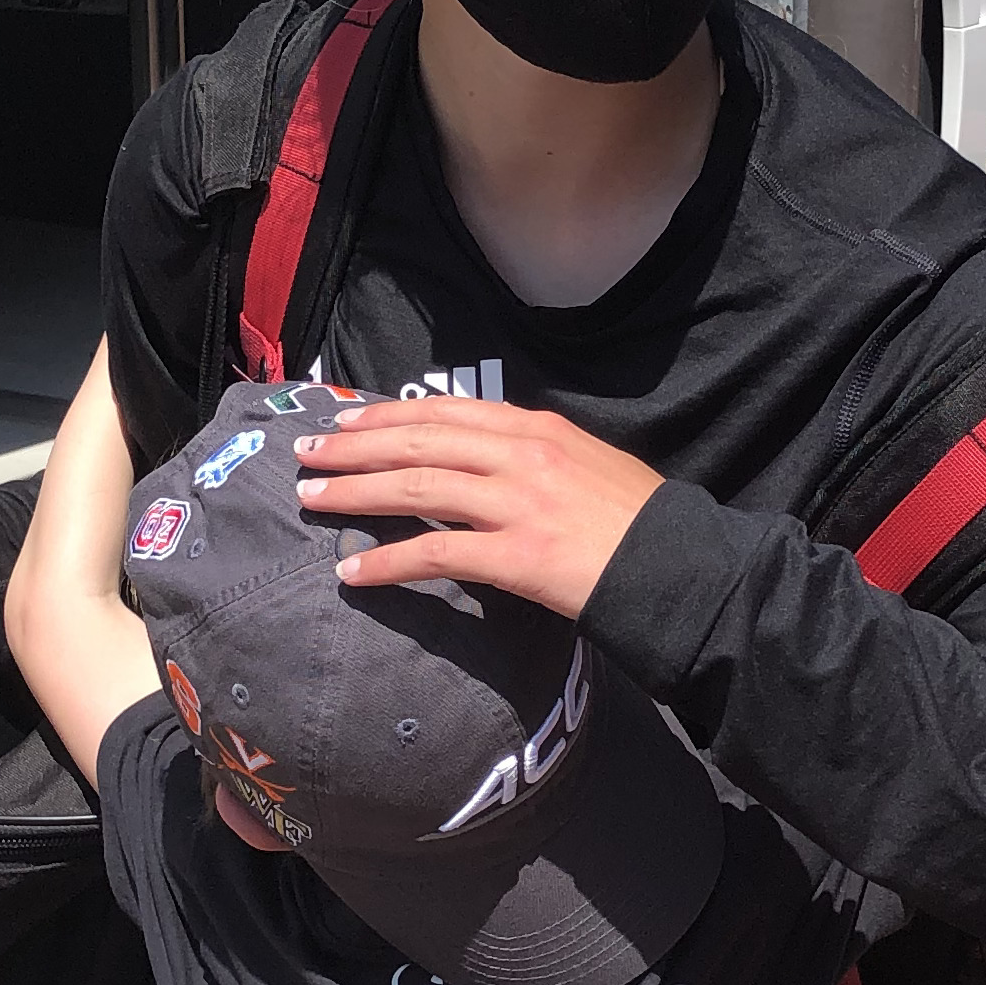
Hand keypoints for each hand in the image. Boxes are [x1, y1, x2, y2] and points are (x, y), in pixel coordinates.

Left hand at [289, 397, 663, 618]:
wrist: (680, 564)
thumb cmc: (636, 520)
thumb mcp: (585, 464)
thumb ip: (534, 456)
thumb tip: (486, 463)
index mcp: (537, 429)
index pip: (446, 411)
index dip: (388, 415)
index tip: (347, 420)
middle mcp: (521, 455)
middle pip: (418, 441)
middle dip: (353, 446)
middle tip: (305, 452)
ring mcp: (517, 503)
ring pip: (416, 487)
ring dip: (353, 493)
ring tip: (310, 498)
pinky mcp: (517, 555)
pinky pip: (435, 553)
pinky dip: (387, 562)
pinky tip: (351, 573)